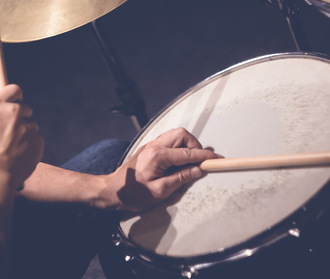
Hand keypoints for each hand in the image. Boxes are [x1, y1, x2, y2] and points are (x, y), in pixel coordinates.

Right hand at [0, 84, 43, 198]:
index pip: (14, 89)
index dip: (14, 96)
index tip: (13, 102)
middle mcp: (14, 112)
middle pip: (25, 107)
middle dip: (19, 116)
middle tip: (9, 131)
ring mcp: (27, 126)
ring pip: (30, 124)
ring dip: (24, 132)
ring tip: (11, 148)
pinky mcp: (38, 139)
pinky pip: (35, 138)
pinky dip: (30, 145)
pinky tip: (19, 155)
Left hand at [102, 127, 220, 211]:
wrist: (113, 191)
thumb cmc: (133, 193)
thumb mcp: (160, 191)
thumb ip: (181, 178)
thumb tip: (198, 170)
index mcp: (158, 156)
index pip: (188, 152)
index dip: (204, 156)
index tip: (216, 159)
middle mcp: (155, 146)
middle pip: (182, 135)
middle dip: (195, 145)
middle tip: (199, 161)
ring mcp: (151, 145)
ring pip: (175, 135)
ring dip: (186, 145)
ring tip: (189, 162)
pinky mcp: (149, 149)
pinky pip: (168, 141)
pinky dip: (177, 147)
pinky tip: (178, 161)